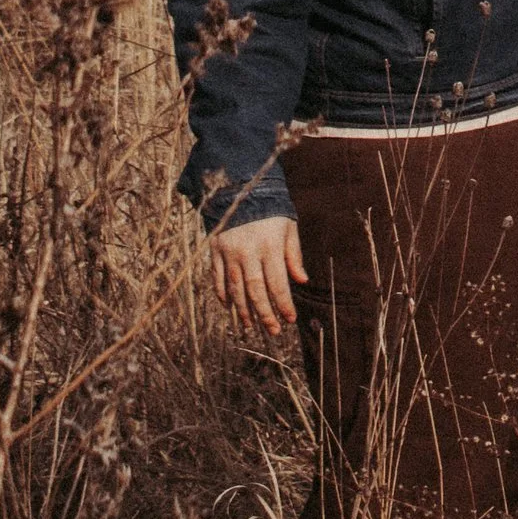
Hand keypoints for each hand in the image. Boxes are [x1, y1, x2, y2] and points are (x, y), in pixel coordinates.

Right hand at [210, 210, 305, 334]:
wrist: (239, 186)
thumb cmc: (270, 209)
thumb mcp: (288, 226)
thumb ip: (294, 255)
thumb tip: (302, 281)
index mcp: (269, 246)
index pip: (277, 284)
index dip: (283, 305)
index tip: (290, 319)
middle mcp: (248, 252)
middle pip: (255, 292)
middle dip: (265, 315)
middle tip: (273, 332)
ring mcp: (229, 253)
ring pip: (236, 290)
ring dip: (244, 311)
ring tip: (252, 326)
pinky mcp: (215, 251)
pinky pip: (217, 280)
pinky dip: (223, 296)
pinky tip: (230, 308)